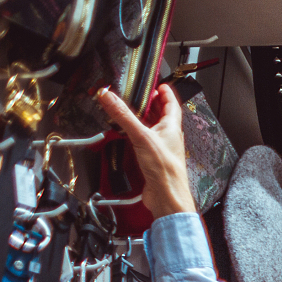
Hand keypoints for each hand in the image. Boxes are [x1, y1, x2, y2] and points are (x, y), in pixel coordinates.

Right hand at [93, 84, 195, 220]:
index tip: (159, 84)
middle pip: (162, 115)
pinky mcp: (153, 161)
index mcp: (172, 128)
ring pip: (153, 129)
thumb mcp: (142, 136)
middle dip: (152, 104)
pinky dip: (136, 136)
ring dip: (143, 119)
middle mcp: (169, 138)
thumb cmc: (165, 170)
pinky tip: (128, 136)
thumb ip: (124, 115)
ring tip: (131, 111)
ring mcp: (161, 149)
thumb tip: (109, 96)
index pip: (172, 104)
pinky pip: (145, 143)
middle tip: (141, 95)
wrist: (167, 197)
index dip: (166, 92)